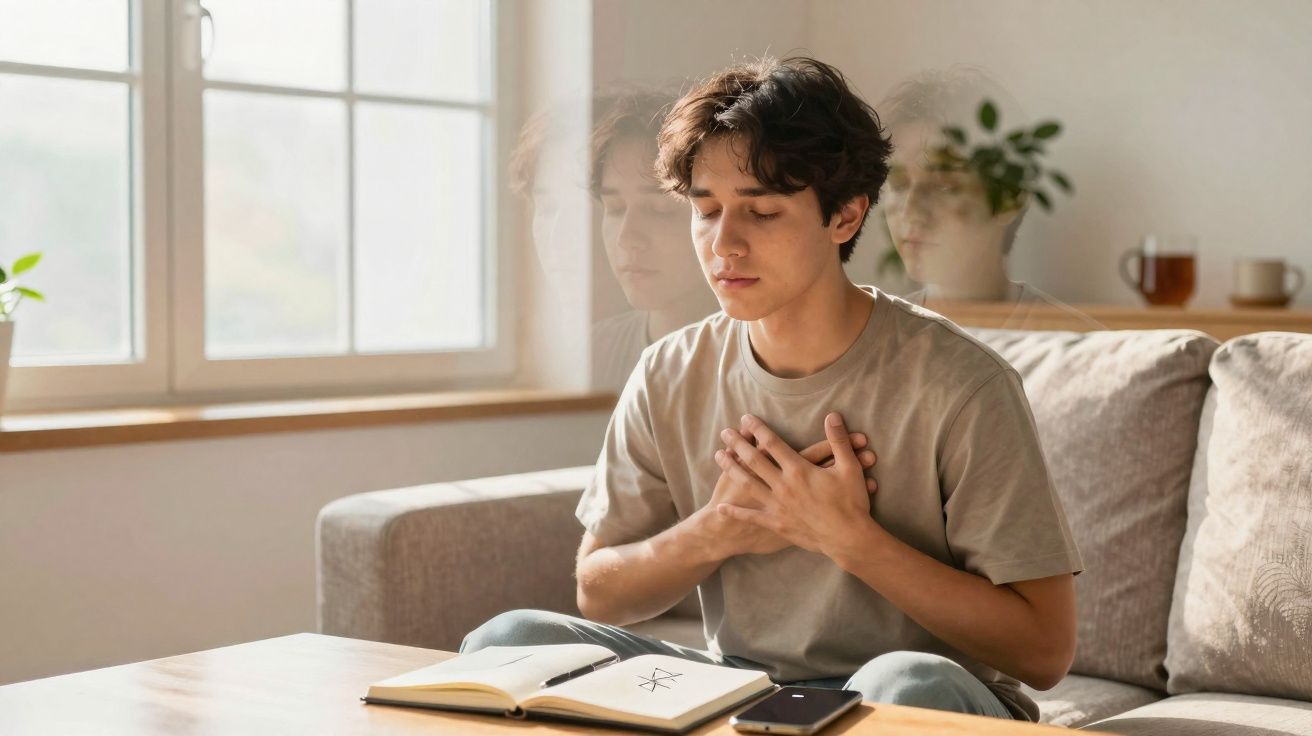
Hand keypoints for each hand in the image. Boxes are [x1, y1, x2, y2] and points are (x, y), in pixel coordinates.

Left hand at [715, 413, 879, 557]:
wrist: (848, 538)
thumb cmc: (851, 502)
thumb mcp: (849, 468)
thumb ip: (838, 440)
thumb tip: (832, 415)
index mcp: (798, 470)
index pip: (773, 443)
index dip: (758, 429)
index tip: (745, 418)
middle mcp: (783, 485)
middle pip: (754, 460)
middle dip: (738, 444)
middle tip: (724, 432)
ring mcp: (777, 505)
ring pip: (747, 483)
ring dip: (731, 468)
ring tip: (718, 456)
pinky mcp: (776, 524)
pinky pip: (751, 516)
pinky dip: (735, 512)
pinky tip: (720, 507)